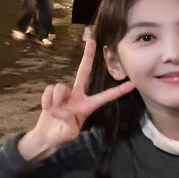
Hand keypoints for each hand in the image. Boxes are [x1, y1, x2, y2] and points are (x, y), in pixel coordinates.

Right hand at [18, 40, 135, 160]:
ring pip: (60, 87)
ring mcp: (65, 94)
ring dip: (55, 100)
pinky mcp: (52, 94)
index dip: (119, 90)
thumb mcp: (68, 134)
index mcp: (88, 106)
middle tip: (92, 40)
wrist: (45, 138)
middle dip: (87, 56)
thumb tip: (62, 109)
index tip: (133, 83)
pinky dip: (46, 100)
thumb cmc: (61, 137)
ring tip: (53, 112)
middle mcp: (78, 96)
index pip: (106, 97)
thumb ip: (68, 123)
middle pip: (84, 72)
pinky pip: (49, 90)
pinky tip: (46, 109)